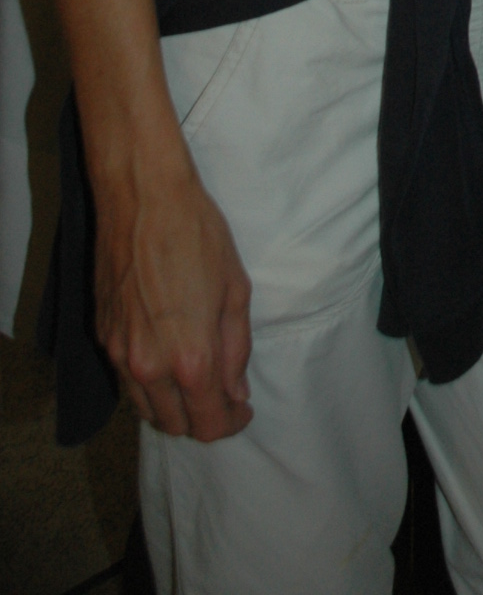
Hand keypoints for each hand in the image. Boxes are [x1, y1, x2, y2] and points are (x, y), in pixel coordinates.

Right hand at [95, 160, 252, 441]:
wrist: (142, 197)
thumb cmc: (197, 234)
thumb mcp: (236, 289)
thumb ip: (236, 349)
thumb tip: (236, 392)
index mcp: (190, 358)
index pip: (207, 424)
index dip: (230, 424)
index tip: (242, 411)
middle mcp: (148, 366)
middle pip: (174, 425)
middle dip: (202, 418)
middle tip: (223, 396)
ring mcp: (119, 353)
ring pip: (145, 408)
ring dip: (172, 406)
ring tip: (196, 380)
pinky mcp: (101, 336)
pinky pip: (125, 380)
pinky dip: (147, 383)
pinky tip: (165, 358)